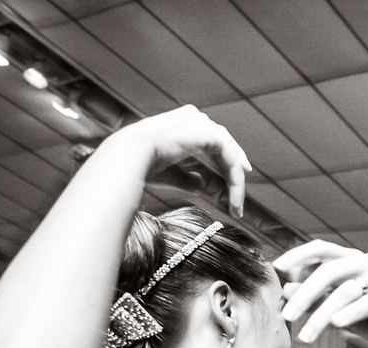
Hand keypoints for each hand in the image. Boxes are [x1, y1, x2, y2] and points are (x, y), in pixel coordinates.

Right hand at [118, 105, 251, 216]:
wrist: (131, 156)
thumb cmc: (141, 164)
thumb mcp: (173, 174)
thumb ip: (191, 179)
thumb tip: (205, 187)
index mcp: (182, 124)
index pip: (211, 144)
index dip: (222, 167)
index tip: (228, 191)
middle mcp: (194, 119)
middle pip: (224, 148)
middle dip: (232, 176)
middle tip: (237, 202)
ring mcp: (202, 124)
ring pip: (230, 155)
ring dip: (235, 183)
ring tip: (236, 207)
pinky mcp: (210, 134)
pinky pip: (231, 159)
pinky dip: (235, 181)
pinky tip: (234, 199)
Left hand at [275, 242, 367, 347]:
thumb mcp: (340, 310)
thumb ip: (316, 298)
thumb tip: (286, 288)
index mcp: (351, 260)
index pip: (321, 248)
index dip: (298, 254)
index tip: (277, 267)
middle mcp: (367, 261)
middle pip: (329, 269)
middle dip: (305, 293)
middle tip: (287, 316)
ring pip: (347, 288)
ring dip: (323, 313)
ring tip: (307, 335)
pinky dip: (353, 312)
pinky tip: (337, 325)